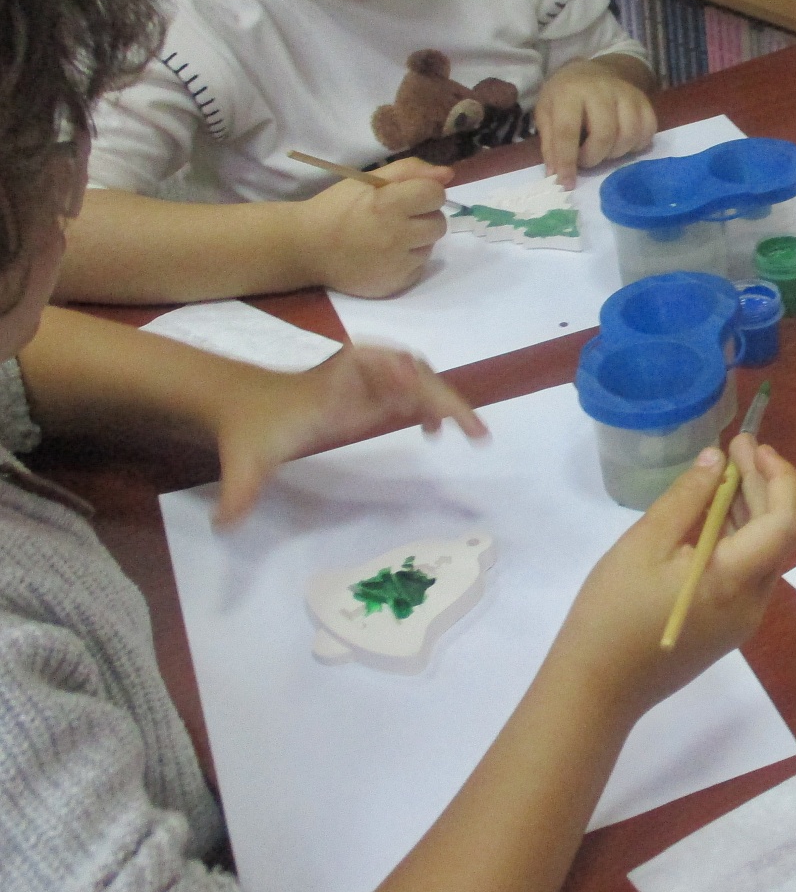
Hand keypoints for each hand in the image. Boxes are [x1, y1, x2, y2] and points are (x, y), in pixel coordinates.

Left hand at [213, 345, 486, 525]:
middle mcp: (356, 377)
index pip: (374, 365)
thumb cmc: (247, 430)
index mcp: (330, 389)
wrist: (240, 401)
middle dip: (446, 397)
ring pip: (419, 376)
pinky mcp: (370, 391)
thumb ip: (238, 493)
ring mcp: (366, 382)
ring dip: (444, 399)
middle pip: (412, 371)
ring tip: (468, 433)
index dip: (400, 373)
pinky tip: (432, 432)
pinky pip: (413, 387)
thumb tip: (223, 525)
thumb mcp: (243, 462)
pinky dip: (432, 403)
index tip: (418, 396)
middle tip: (475, 432)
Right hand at [295, 157, 452, 297]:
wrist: (307, 248)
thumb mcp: (367, 180)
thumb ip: (409, 171)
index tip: (408, 196)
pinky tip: (385, 255)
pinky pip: (419, 267)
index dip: (425, 192)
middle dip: (424, 216)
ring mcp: (397, 264)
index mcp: (387, 204)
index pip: (435, 194)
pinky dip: (408, 260)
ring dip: (417, 239)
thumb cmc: (337, 208)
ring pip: (430, 246)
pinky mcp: (396, 284)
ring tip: (388, 237)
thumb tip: (448, 174)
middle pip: (439, 223)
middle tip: (398, 217)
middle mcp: (396, 236)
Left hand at [534, 58, 657, 187]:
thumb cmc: (565, 95)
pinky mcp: (644, 102)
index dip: (567, 161)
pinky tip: (621, 144)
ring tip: (602, 150)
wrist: (592, 72)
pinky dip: (635, 146)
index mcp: (570, 92)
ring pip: (629, 136)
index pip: (568, 131)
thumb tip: (556, 175)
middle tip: (585, 159)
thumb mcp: (546, 112)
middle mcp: (601, 90)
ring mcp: (627, 94)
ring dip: (614, 154)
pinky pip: (647, 132)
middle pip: (605, 135)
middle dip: (593, 157)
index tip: (566, 183)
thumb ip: (550, 143)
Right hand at [560, 434, 795, 716]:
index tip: (753, 447)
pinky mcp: (727, 626)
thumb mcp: (644, 544)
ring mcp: (742, 617)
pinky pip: (745, 571)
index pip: (787, 521)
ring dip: (752, 508)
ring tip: (725, 470)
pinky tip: (712, 512)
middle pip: (779, 533)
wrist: (596, 689)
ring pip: (764, 552)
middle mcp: (752, 601)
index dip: (780, 477)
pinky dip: (737, 535)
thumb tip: (717, 461)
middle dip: (764, 484)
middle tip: (738, 446)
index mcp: (735, 580)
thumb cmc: (613, 614)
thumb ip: (686, 498)